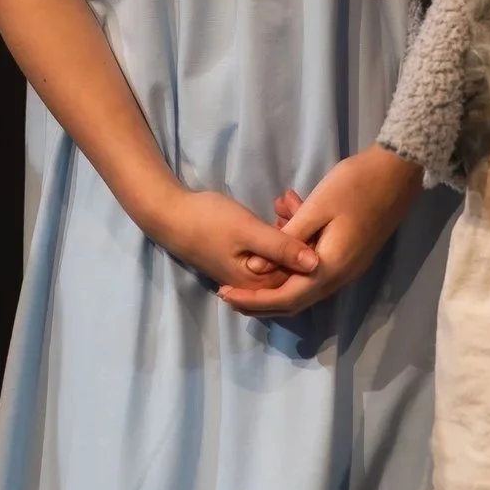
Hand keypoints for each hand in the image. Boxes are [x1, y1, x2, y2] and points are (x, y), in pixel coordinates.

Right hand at [144, 188, 318, 290]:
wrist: (171, 215)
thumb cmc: (209, 222)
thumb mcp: (249, 230)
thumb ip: (282, 248)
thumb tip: (318, 265)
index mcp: (260, 285)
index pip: (301, 273)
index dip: (311, 242)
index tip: (310, 212)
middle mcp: (256, 287)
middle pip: (293, 266)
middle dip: (300, 235)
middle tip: (293, 202)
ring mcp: (249, 277)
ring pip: (283, 258)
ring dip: (289, 234)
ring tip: (286, 203)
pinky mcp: (244, 264)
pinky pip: (272, 254)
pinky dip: (278, 235)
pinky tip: (277, 215)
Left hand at [217, 147, 422, 317]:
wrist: (398, 173)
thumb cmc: (354, 185)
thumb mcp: (315, 208)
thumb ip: (286, 240)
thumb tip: (255, 269)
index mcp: (330, 268)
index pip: (286, 298)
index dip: (254, 301)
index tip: (225, 295)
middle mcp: (340, 277)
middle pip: (295, 301)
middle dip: (260, 300)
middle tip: (229, 291)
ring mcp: (349, 268)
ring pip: (305, 288)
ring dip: (276, 282)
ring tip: (248, 266)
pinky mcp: (351, 257)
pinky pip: (315, 275)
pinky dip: (291, 270)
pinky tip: (278, 250)